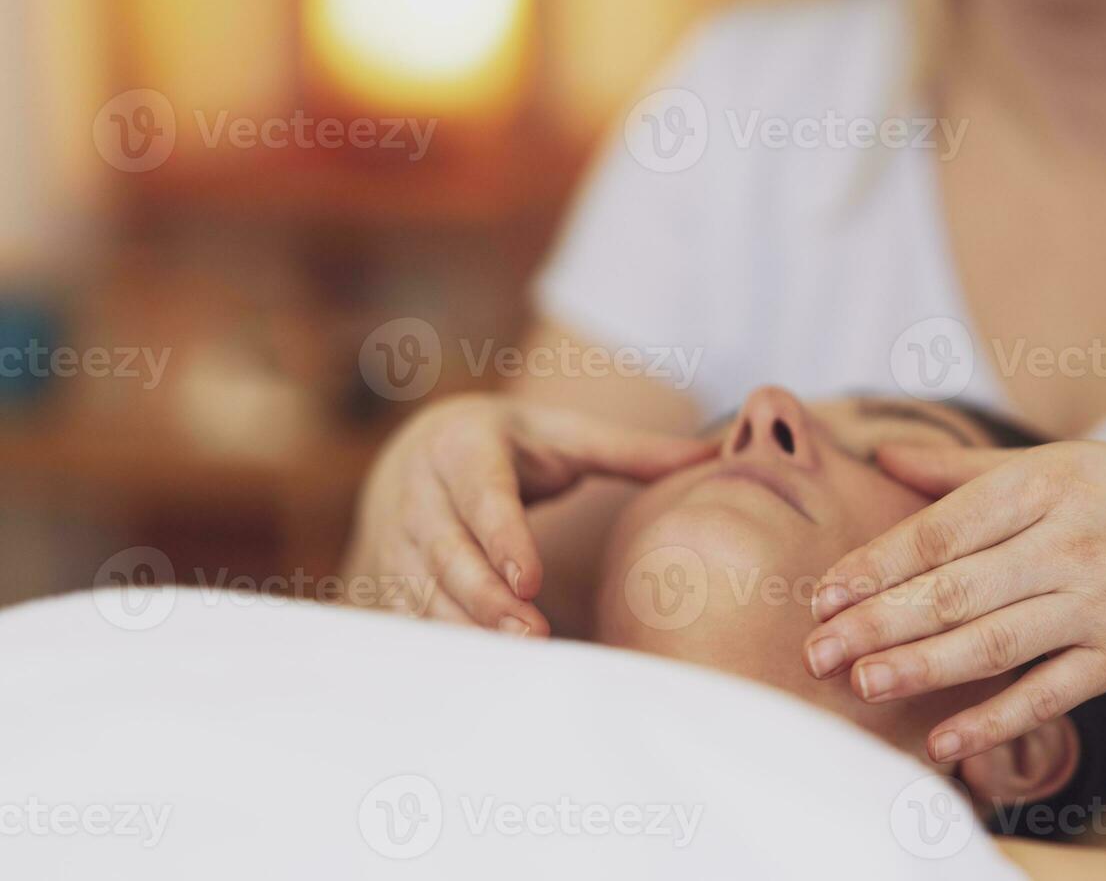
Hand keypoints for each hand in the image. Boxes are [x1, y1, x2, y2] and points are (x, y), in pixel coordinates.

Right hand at [346, 394, 714, 632]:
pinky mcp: (385, 573)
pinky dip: (439, 645)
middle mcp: (420, 491)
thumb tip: (716, 450)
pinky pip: (405, 616)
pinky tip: (476, 675)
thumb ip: (632, 451)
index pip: (482, 494)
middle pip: (448, 552)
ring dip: (462, 630)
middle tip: (533, 638)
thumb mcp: (564, 435)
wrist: (416, 450)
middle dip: (486, 599)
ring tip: (515, 663)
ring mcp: (396, 535)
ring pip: (423, 590)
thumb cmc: (513, 446)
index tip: (530, 581)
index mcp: (464, 446)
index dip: (503, 538)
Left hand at [803, 441, 1105, 763]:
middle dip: (881, 622)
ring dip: (924, 667)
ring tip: (862, 684)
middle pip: (959, 589)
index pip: (942, 530)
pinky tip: (943, 739)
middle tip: (818, 651)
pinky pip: (1050, 693)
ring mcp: (1099, 602)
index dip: (877, 564)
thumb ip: (961, 469)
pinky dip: (996, 719)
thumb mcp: (1049, 465)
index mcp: (1042, 484)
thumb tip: (882, 456)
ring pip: (997, 642)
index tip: (823, 595)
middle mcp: (1069, 541)